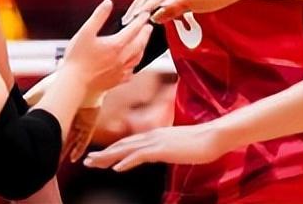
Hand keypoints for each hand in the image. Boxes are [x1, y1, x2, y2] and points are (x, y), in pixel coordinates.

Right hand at [22, 71, 104, 161]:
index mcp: (56, 110)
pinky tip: (72, 158)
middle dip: (53, 149)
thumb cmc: (59, 83)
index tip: (34, 149)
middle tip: (45, 162)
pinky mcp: (88, 123)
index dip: (42, 138)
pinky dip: (78, 150)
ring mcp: (78, 121)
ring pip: (71, 142)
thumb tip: (13, 107)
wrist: (80, 78)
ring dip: (64, 152)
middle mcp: (67, 117)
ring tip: (55, 163)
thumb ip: (26, 101)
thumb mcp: (37, 93)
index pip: (48, 129)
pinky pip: (84, 140)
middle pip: (59, 138)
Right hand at [60, 0, 151, 94]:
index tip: (144, 15)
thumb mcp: (85, 32)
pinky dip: (134, 64)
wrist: (75, 84)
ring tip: (143, 43)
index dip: (140, 20)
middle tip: (149, 27)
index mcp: (116, 45)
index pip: (133, 29)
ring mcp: (121, 71)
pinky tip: (132, 64)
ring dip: (142, 48)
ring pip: (138, 58)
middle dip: (145, 34)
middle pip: (140, 43)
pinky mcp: (117, 81)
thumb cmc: (77, 58)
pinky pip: (131, 72)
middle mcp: (122, 58)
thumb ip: (98, 16)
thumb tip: (108, 3)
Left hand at [84, 123, 227, 171]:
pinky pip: (140, 155)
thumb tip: (160, 153)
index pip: (129, 143)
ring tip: (93, 163)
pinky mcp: (163, 148)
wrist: (214, 136)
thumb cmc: (201, 142)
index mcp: (155, 135)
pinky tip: (116, 168)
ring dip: (108, 156)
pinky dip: (126, 161)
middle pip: (122, 144)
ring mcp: (157, 141)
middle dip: (103, 153)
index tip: (99, 156)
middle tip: (87, 160)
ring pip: (126, 149)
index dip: (112, 150)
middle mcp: (152, 135)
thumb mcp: (179, 146)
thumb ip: (167, 148)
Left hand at [123, 0, 246, 24]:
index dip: (136, 5)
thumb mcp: (191, 3)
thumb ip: (175, 9)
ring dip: (146, 7)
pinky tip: (158, 15)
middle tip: (125, 21)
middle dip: (136, 8)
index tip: (126, 18)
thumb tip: (157, 17)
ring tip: (135, 19)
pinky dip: (165, 7)